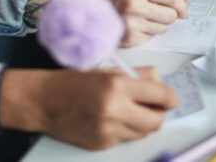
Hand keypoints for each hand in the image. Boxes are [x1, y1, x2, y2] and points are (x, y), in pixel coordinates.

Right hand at [0, 67, 175, 149]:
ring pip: (143, 132)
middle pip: (157, 121)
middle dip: (159, 113)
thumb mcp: (108, 70)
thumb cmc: (75, 82)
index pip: (161, 96)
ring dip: (143, 122)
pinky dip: (125, 130)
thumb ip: (138, 76)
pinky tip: (112, 120)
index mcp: (117, 85)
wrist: (45, 102)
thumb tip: (161, 83)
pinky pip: (126, 139)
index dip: (170, 98)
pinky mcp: (103, 144)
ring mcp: (109, 130)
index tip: (170, 98)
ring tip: (130, 110)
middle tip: (154, 106)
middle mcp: (115, 109)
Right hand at [95, 0, 187, 45]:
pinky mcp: (130, 38)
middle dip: (170, 14)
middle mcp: (133, 5)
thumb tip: (182, 1)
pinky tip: (138, 25)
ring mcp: (131, 24)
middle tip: (164, 12)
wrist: (88, 11)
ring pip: (163, 27)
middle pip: (170, 15)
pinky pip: (152, 36)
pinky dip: (149, 31)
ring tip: (147, 17)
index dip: (181, 3)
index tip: (183, 7)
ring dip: (160, 24)